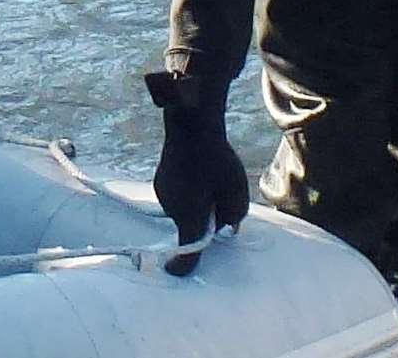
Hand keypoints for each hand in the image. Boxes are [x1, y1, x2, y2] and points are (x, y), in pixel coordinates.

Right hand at [145, 71, 248, 275]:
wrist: (190, 125)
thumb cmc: (217, 159)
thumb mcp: (236, 190)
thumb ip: (233, 216)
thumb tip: (225, 227)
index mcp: (190, 213)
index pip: (187, 247)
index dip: (183, 264)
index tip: (175, 273)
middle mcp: (172, 208)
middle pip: (190, 227)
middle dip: (205, 221)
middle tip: (221, 199)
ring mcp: (164, 195)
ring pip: (184, 211)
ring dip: (196, 206)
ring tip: (209, 181)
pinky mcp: (161, 184)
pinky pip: (177, 198)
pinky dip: (187, 195)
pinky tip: (195, 174)